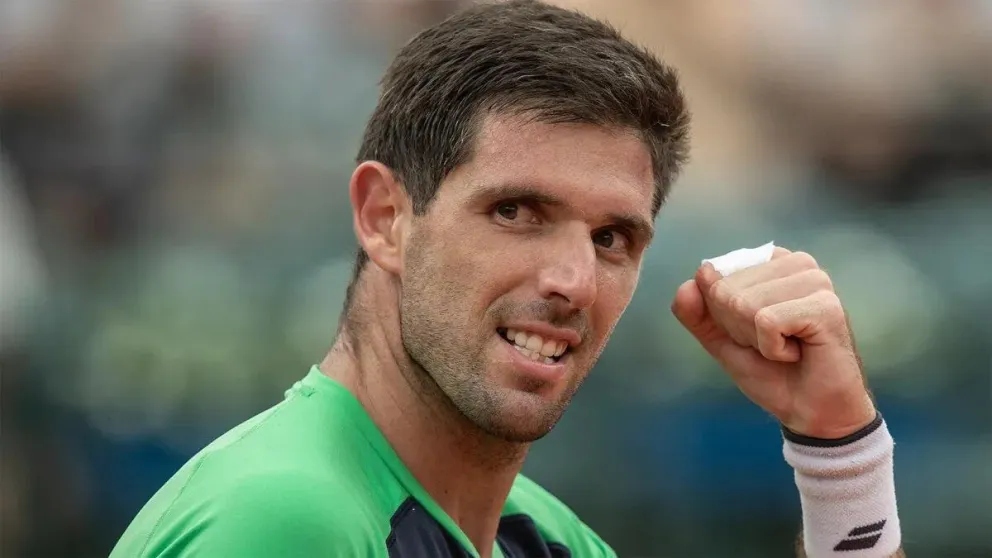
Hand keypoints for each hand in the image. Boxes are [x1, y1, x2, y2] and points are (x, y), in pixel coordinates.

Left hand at [671, 247, 876, 438]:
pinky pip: (767, 321)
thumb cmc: (772, 372)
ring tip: (786, 347)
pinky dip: (772, 348)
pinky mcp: (826, 305)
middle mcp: (795, 263)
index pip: (712, 275)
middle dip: (739, 329)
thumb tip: (687, 285)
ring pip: (744, 303)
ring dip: (756, 339)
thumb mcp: (722, 340)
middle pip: (725, 290)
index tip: (752, 332)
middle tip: (771, 343)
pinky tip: (797, 353)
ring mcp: (815, 281)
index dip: (722, 316)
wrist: (809, 412)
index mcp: (771, 262)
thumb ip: (697, 313)